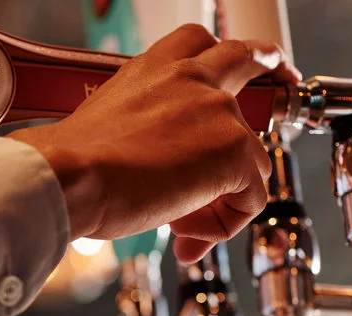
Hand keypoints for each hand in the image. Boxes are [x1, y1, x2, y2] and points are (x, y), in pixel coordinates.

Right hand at [11, 25, 300, 262]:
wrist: (68, 175)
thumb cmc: (72, 162)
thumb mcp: (109, 126)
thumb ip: (148, 132)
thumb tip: (165, 169)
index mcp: (156, 68)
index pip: (201, 45)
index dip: (228, 59)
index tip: (247, 66)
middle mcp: (191, 77)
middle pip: (249, 61)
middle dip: (273, 68)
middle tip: (284, 81)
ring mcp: (219, 112)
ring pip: (252, 160)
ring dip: (223, 199)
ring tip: (178, 224)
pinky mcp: (234, 152)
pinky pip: (252, 199)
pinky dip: (225, 225)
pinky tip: (185, 234)